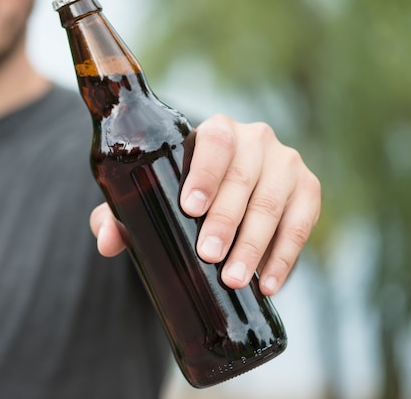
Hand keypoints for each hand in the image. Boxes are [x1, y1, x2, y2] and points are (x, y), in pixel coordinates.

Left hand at [89, 114, 320, 295]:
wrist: (227, 193)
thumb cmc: (183, 193)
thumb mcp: (152, 198)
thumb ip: (123, 213)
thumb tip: (107, 240)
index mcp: (217, 132)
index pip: (215, 142)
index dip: (206, 173)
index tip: (191, 208)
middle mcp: (256, 139)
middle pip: (245, 177)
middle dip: (227, 220)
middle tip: (209, 255)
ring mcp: (286, 163)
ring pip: (274, 203)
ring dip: (255, 244)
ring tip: (234, 279)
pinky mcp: (308, 190)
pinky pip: (302, 223)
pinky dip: (285, 256)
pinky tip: (268, 284)